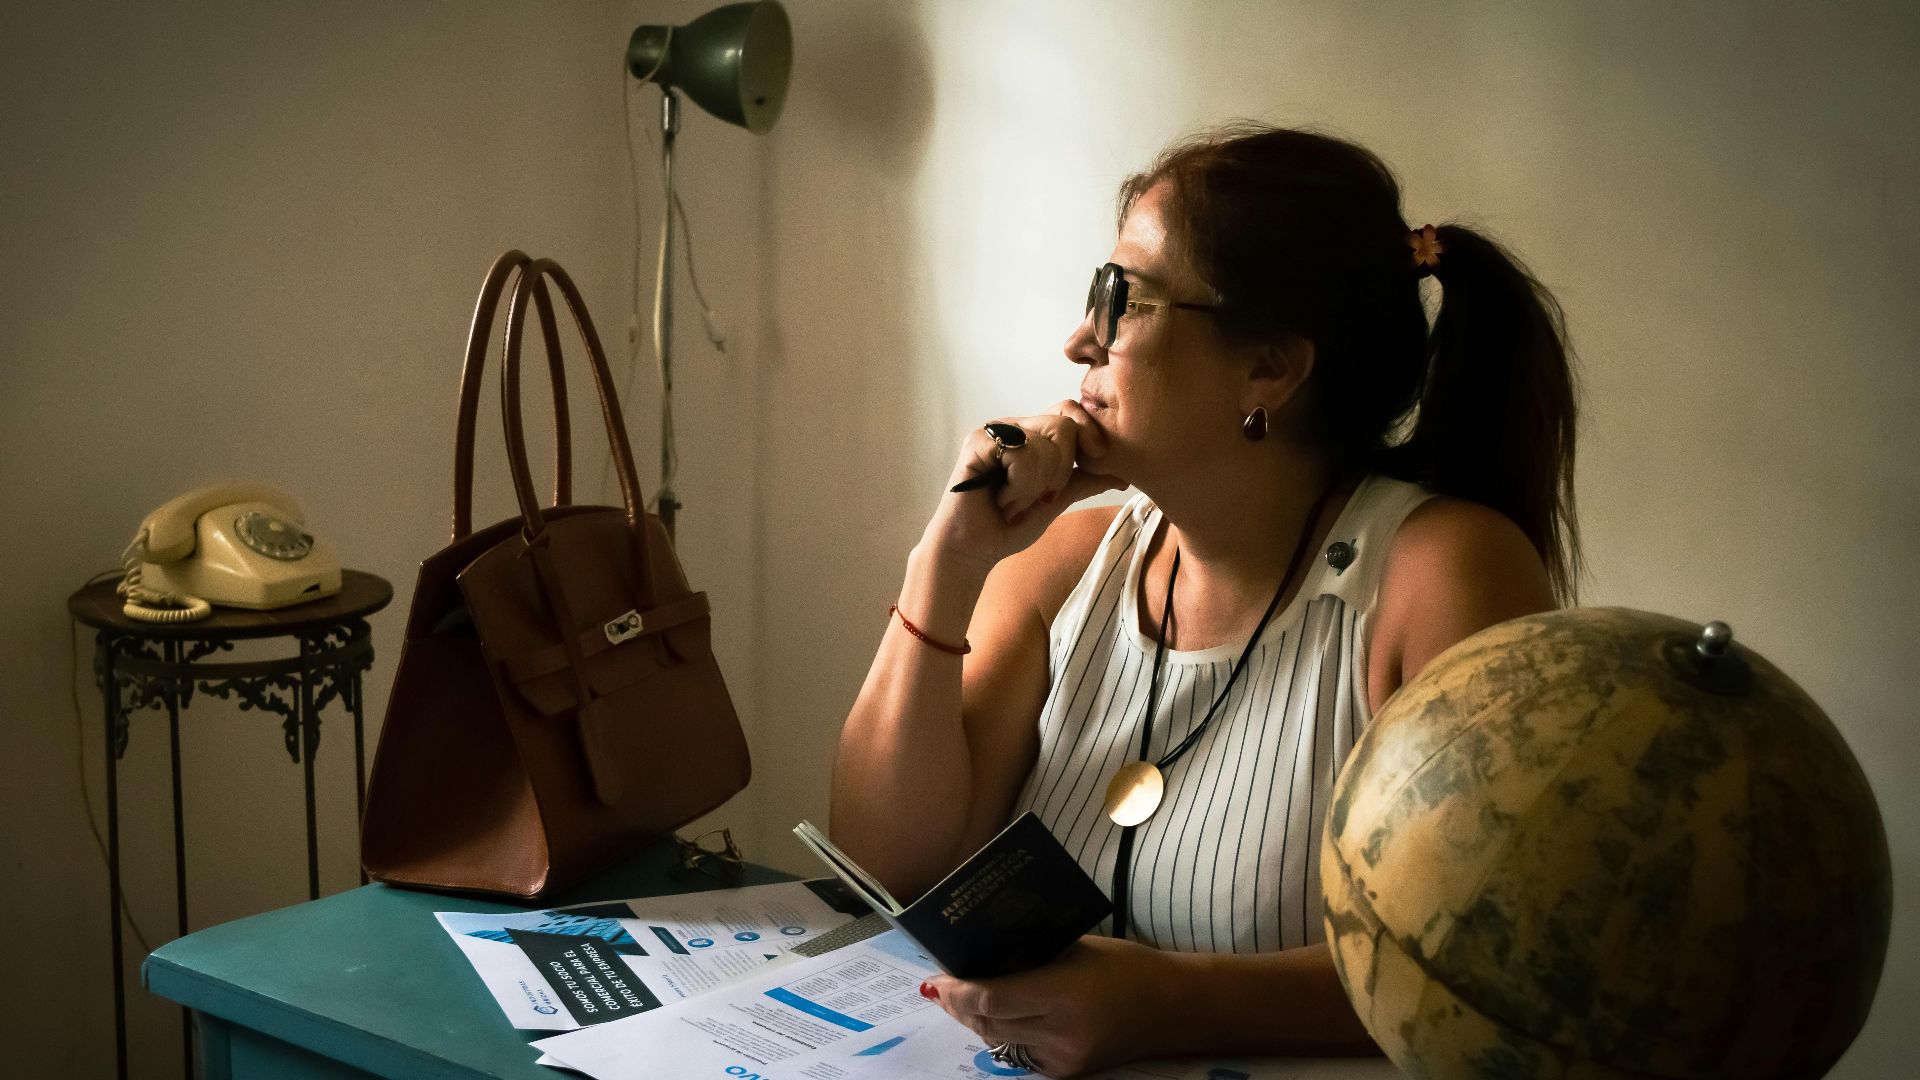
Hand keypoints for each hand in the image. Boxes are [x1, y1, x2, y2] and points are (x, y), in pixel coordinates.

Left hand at [925, 936, 1167, 1077]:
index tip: (938, 977)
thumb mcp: (1076, 949)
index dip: (958, 990)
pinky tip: (990, 1015)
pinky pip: (1017, 1053)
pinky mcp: (1065, 1073)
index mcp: (1064, 995)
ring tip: (957, 998)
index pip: (992, 998)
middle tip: (940, 985)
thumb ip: (1029, 957)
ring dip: (974, 1020)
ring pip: (997, 1042)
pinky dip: (999, 1034)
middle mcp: (1059, 1034)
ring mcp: (1062, 1060)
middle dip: (958, 1005)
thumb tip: (981, 957)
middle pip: (988, 1023)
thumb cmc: (1125, 967)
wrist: (1171, 1009)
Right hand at [927, 400, 1126, 569]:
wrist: (973, 550)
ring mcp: (993, 431)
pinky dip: (1019, 485)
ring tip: (1013, 499)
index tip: (1096, 459)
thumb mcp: (1057, 500)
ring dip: (1036, 485)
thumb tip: (1124, 475)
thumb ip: (1085, 481)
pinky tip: (1000, 497)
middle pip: (1064, 424)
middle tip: (1038, 495)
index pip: (1070, 411)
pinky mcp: (977, 442)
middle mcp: (1013, 426)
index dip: (1089, 431)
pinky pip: (1020, 453)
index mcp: (1032, 434)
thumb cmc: (1009, 525)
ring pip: (1045, 442)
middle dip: (1061, 470)